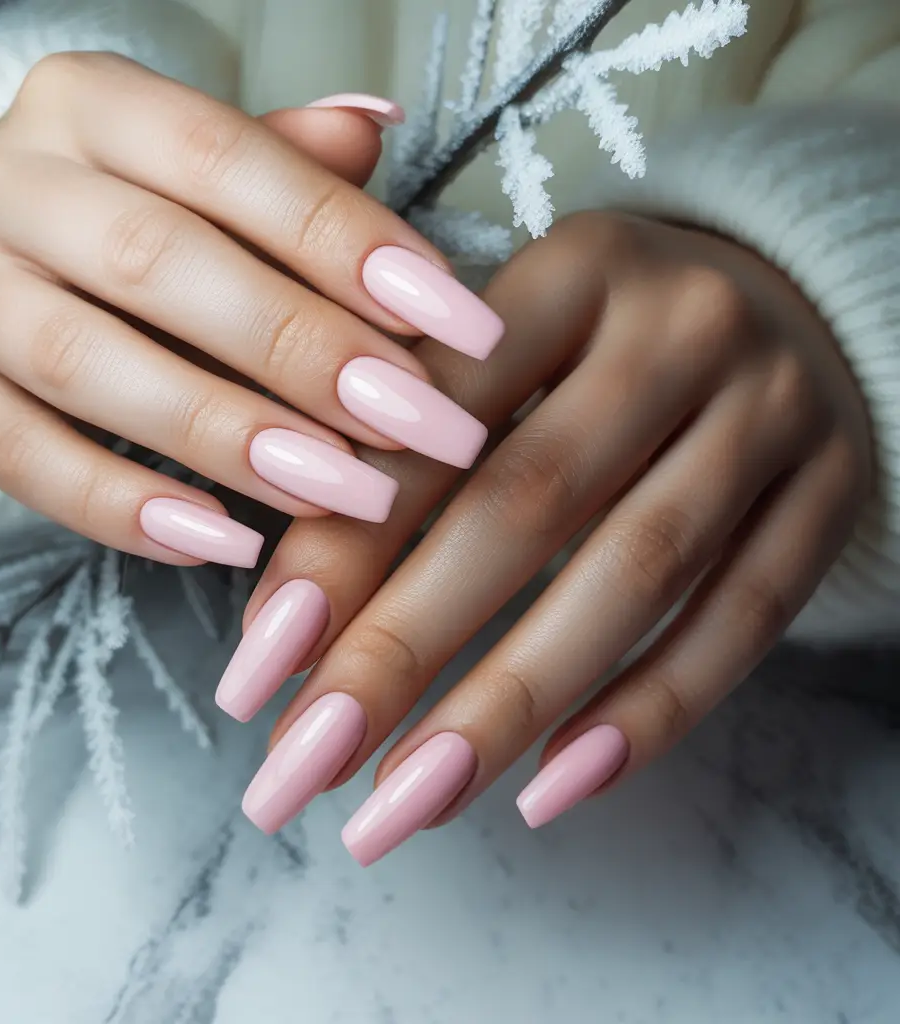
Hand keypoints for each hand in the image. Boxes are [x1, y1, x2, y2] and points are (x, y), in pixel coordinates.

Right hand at [0, 55, 498, 562]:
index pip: (228, 160)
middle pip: (156, 261)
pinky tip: (225, 540)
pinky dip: (124, 507)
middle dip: (302, 353)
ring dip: (227, 436)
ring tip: (341, 492)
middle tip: (414, 428)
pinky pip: (20, 459)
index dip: (350, 246)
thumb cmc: (147, 223)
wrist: (10, 267)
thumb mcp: (213, 179)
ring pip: (82, 363)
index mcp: (86, 101)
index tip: (460, 329)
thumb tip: (373, 127)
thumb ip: (286, 166)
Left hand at [222, 211, 871, 860]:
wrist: (791, 299)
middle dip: (403, 651)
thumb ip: (403, 442)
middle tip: (304, 767)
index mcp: (575, 269)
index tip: (255, 672)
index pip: (437, 414)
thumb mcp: (510, 341)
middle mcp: (681, 327)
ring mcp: (772, 412)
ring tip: (406, 804)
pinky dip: (648, 712)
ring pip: (633, 576)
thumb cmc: (604, 338)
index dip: (340, 547)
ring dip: (507, 707)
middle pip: (528, 504)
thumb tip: (289, 616)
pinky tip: (551, 787)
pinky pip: (744, 619)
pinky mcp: (831, 492)